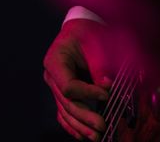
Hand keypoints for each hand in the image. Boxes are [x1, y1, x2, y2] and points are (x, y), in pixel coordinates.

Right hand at [43, 18, 112, 140]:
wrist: (80, 28)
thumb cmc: (87, 31)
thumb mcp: (94, 40)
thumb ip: (99, 64)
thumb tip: (107, 86)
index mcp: (54, 60)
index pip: (69, 86)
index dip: (88, 93)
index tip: (107, 95)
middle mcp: (51, 77)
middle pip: (67, 103)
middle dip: (86, 117)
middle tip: (103, 126)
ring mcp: (55, 86)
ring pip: (65, 112)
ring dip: (81, 127)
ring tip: (96, 137)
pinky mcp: (62, 93)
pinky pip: (65, 113)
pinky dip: (74, 126)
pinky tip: (84, 136)